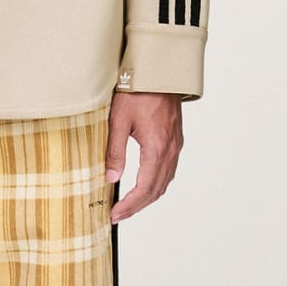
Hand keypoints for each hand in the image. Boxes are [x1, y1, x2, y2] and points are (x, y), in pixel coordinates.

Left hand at [106, 91, 183, 221]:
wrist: (160, 71)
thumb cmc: (139, 90)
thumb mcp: (119, 120)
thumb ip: (115, 151)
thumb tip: (110, 178)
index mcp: (157, 148)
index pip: (144, 189)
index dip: (129, 206)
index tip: (114, 215)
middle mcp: (170, 150)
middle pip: (156, 190)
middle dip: (137, 206)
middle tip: (118, 215)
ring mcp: (175, 145)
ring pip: (165, 181)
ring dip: (147, 197)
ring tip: (129, 204)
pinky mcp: (175, 139)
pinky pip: (169, 170)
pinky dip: (156, 183)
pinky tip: (144, 183)